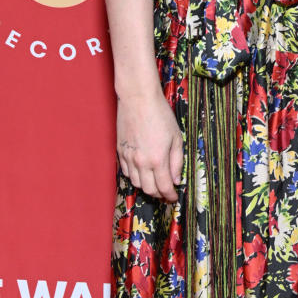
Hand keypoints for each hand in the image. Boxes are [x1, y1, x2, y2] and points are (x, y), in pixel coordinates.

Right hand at [116, 88, 183, 202]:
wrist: (138, 99)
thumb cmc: (160, 114)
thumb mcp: (176, 137)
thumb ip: (177, 161)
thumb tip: (176, 179)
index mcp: (158, 160)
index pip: (164, 187)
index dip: (170, 196)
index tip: (174, 198)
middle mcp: (141, 162)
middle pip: (149, 189)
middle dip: (159, 194)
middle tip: (166, 192)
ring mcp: (128, 158)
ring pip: (136, 183)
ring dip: (146, 186)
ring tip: (155, 183)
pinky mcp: (120, 152)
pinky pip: (126, 172)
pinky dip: (135, 176)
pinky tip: (142, 172)